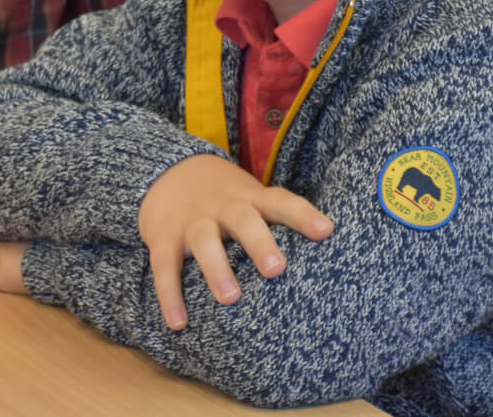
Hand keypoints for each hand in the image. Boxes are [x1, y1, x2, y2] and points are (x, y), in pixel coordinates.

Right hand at [136, 155, 332, 330]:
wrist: (164, 170)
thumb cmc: (223, 198)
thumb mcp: (249, 197)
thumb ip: (277, 220)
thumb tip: (330, 255)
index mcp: (250, 198)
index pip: (280, 202)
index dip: (303, 215)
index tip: (326, 231)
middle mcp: (223, 206)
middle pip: (243, 219)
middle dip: (260, 243)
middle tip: (277, 269)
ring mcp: (192, 220)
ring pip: (204, 241)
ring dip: (217, 268)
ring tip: (231, 298)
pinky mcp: (163, 235)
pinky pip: (164, 265)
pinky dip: (170, 295)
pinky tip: (179, 322)